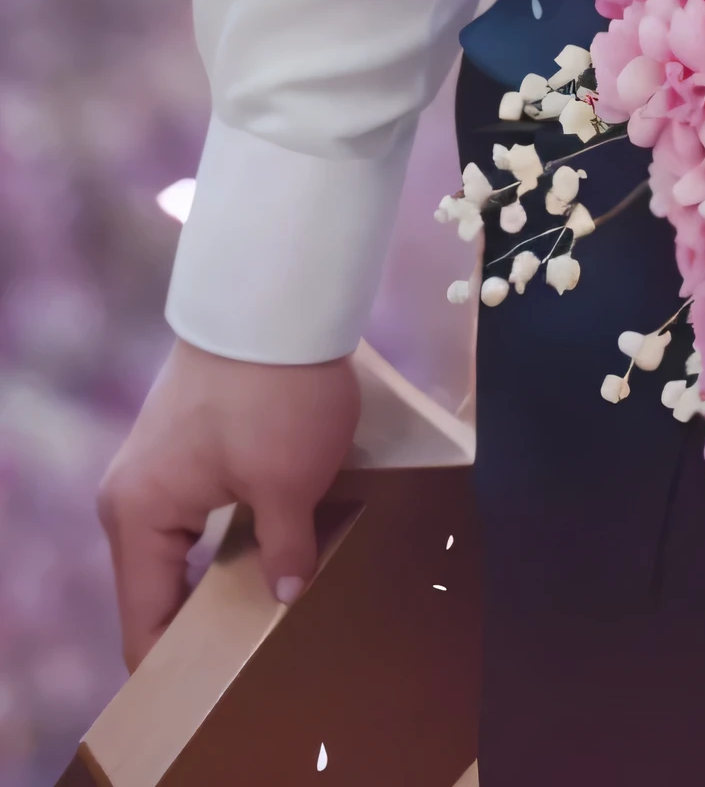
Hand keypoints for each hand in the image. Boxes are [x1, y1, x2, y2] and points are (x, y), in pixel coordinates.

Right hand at [98, 339, 359, 665]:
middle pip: (160, 587)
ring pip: (182, 547)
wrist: (276, 295)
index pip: (145, 621)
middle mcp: (132, 496)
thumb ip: (285, 549)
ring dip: (219, 572)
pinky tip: (265, 545)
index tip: (213, 689)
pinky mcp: (186, 441)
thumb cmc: (276, 388)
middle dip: (203, 619)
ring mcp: (156, 465)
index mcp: (138, 515)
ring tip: (263, 605)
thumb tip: (286, 594)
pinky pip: (196, 512)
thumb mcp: (292, 480)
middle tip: (251, 651)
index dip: (177, 663)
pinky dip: (225, 534)